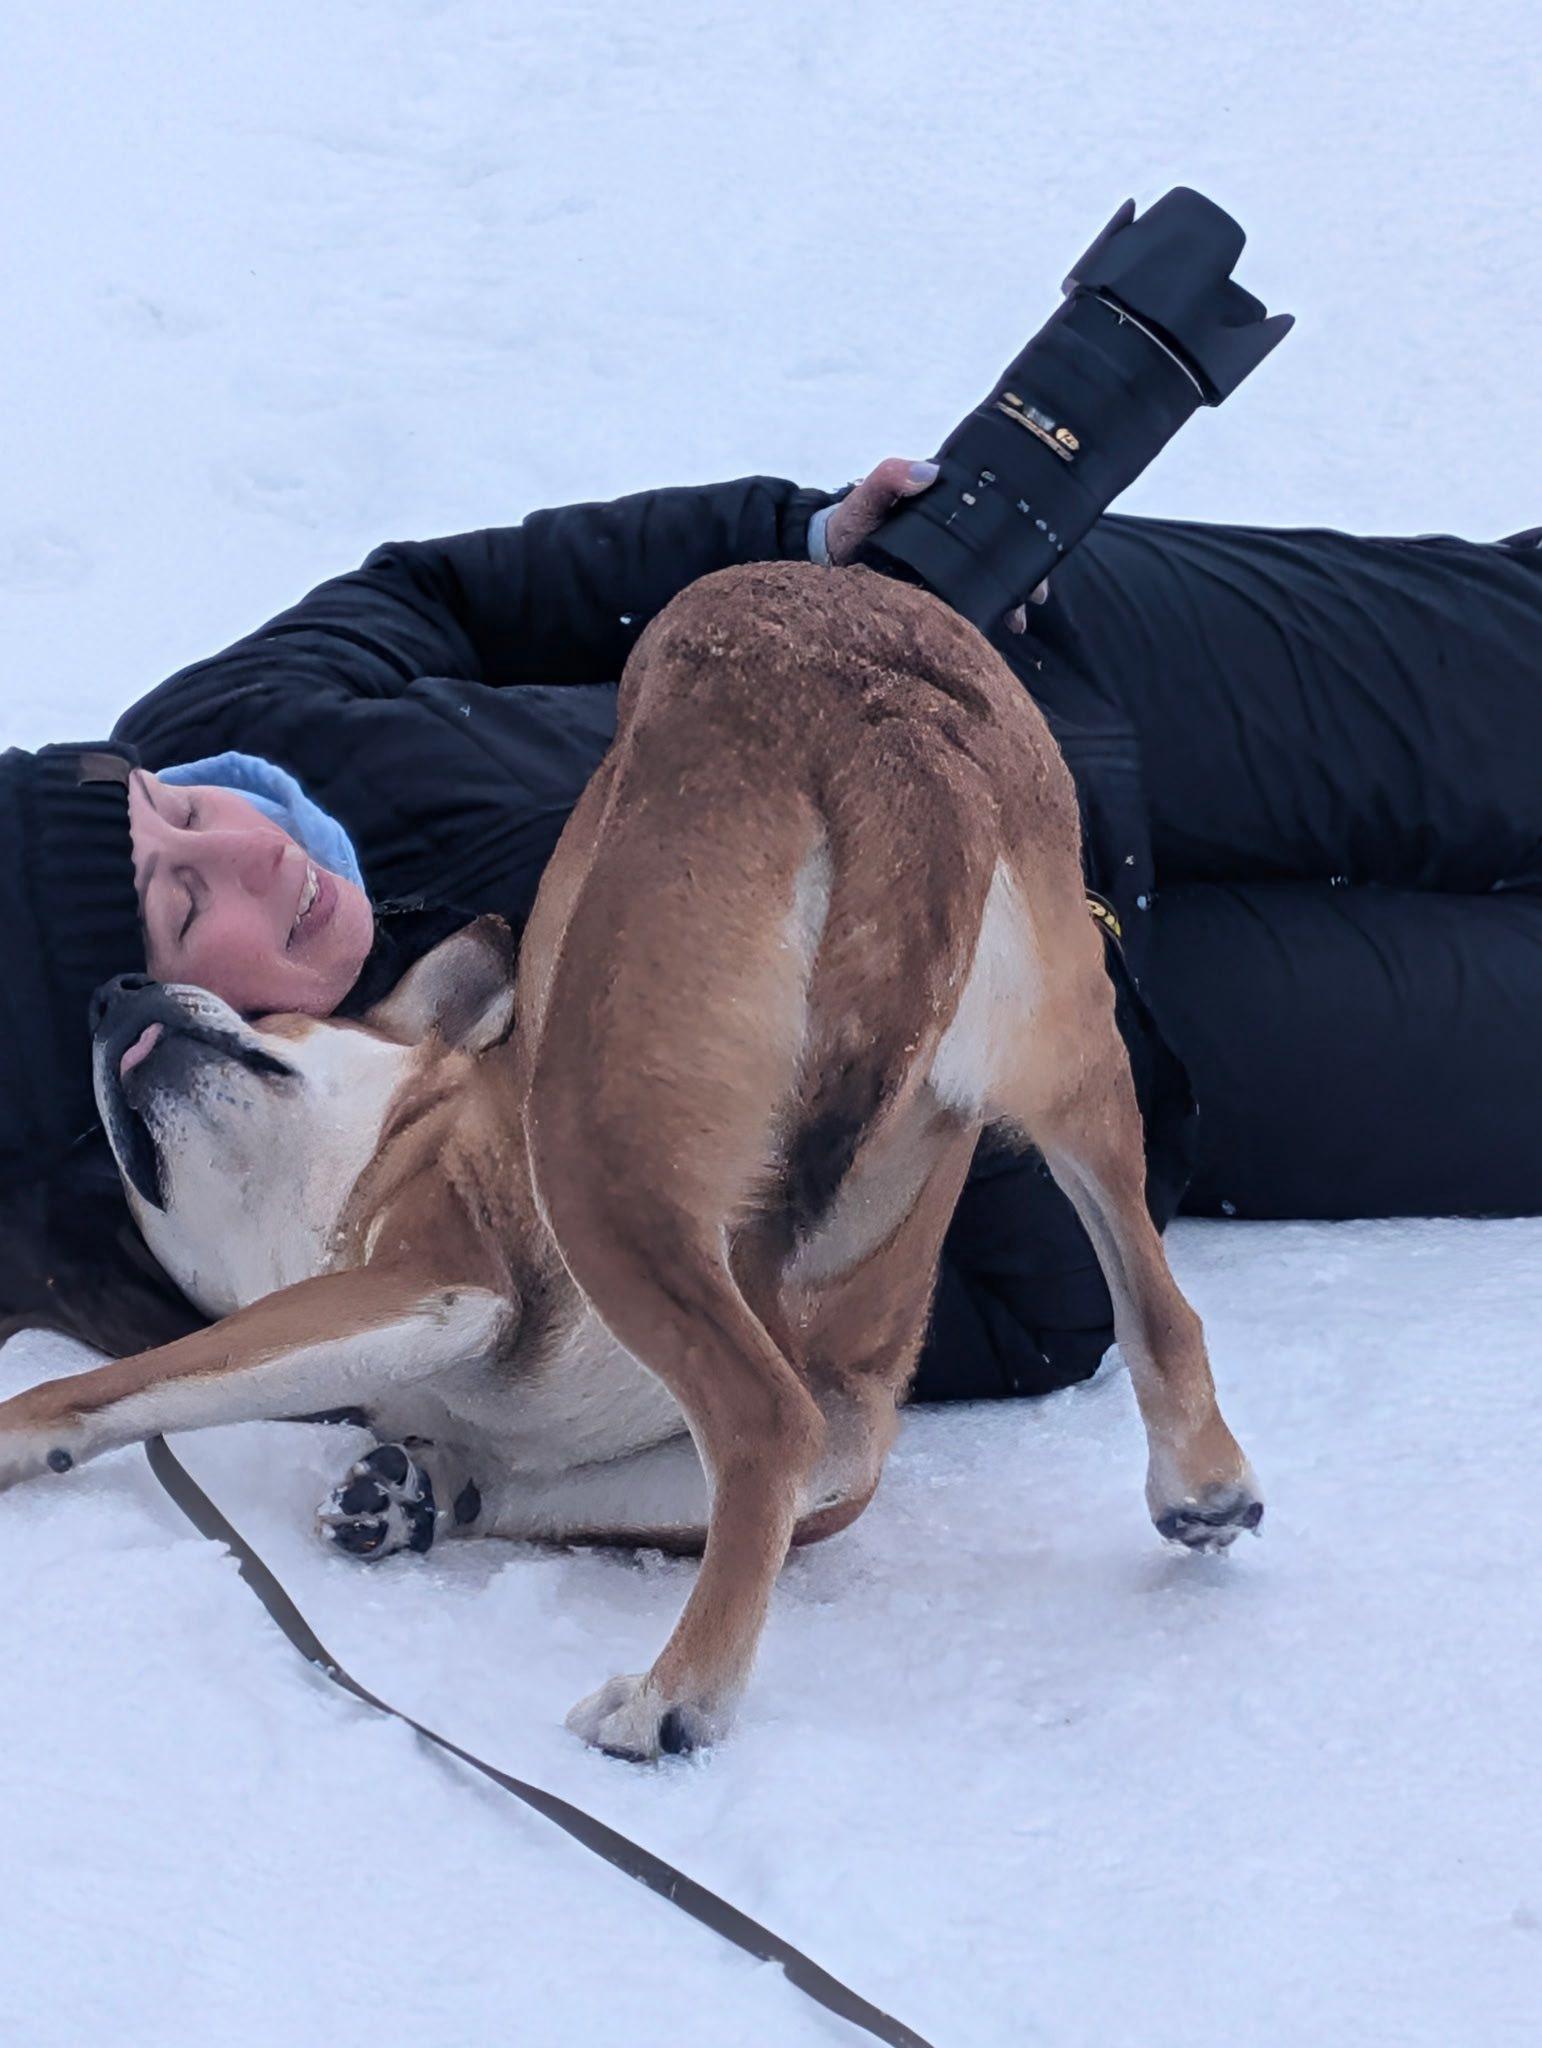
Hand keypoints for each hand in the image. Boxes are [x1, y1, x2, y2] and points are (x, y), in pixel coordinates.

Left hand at [826, 457, 1048, 628]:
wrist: (825, 556)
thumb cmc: (852, 520)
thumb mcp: (870, 491)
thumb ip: (891, 476)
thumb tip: (928, 472)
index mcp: (948, 509)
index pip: (995, 515)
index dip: (1021, 531)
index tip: (1039, 549)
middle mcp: (954, 539)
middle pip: (1001, 554)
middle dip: (1024, 573)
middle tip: (1036, 594)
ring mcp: (946, 569)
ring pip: (988, 583)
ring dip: (1008, 599)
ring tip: (1017, 621)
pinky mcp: (935, 596)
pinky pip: (966, 606)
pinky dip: (983, 617)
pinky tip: (994, 631)